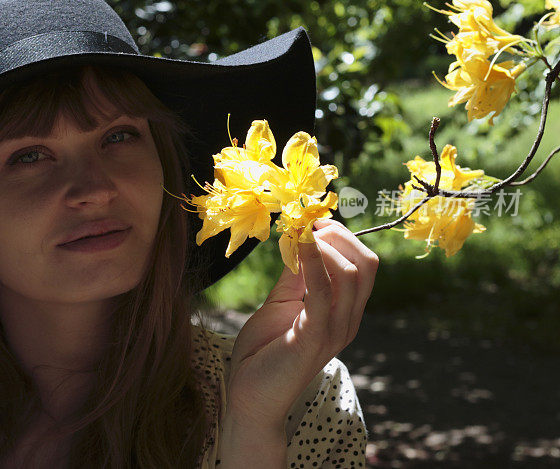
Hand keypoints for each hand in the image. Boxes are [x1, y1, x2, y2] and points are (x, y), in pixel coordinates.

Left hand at [223, 218, 378, 430]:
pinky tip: (297, 244)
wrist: (250, 395)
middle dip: (339, 235)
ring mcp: (336, 330)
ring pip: (352, 273)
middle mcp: (348, 320)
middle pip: (366, 264)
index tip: (310, 223)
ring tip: (298, 237)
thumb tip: (299, 240)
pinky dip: (312, 261)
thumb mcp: (281, 303)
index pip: (364, 265)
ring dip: (325, 246)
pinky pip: (323, 290)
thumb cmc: (264, 350)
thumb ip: (295, 276)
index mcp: (344, 312)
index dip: (341, 236)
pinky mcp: (315, 336)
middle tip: (307, 227)